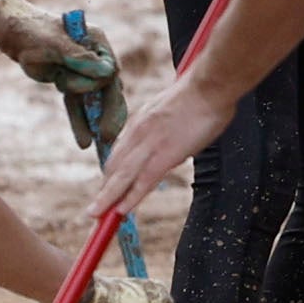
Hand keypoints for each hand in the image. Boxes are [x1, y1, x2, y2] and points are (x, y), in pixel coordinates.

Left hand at [0, 0, 130, 157]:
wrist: (12, 32)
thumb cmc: (32, 32)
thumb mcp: (53, 44)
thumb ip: (78, 58)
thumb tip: (106, 73)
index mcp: (97, 42)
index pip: (109, 69)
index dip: (106, 88)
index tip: (100, 102)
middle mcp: (95, 58)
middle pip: (107, 88)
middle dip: (108, 113)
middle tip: (108, 135)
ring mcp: (84, 72)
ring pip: (93, 101)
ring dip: (95, 123)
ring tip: (101, 147)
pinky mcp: (71, 83)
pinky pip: (78, 107)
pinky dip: (80, 122)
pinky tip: (84, 142)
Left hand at [96, 73, 229, 222]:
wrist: (209, 86)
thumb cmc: (199, 95)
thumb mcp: (170, 110)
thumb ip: (163, 126)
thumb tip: (170, 141)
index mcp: (139, 122)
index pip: (119, 153)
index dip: (111, 174)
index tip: (108, 187)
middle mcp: (137, 133)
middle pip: (114, 167)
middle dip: (105, 190)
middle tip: (95, 209)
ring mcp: (148, 145)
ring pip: (121, 178)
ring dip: (108, 199)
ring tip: (96, 216)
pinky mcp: (164, 155)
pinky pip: (142, 182)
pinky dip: (131, 198)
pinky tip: (122, 211)